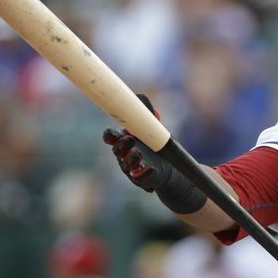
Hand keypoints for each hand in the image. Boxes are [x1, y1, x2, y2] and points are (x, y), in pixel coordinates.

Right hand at [103, 94, 207, 212]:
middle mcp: (124, 155)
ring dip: (130, 159)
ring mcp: (132, 168)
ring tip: (139, 154)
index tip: (113, 133)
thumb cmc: (155, 144)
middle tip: (131, 140)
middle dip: (121, 145)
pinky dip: (144, 174)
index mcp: (124, 140)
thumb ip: (147, 113)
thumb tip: (141, 99)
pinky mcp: (143, 179)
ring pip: (125, 165)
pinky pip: (140, 179)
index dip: (109, 135)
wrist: (168, 167)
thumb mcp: (152, 127)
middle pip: (116, 150)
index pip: (110, 137)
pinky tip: (150, 169)